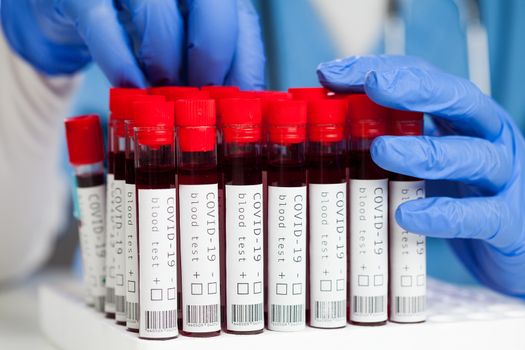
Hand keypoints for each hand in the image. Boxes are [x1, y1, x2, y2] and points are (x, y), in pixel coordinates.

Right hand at [0, 0, 264, 87]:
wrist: (73, 3)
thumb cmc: (137, 25)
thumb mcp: (181, 42)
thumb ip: (209, 65)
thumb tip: (239, 108)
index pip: (244, 23)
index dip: (246, 68)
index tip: (241, 108)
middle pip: (214, 8)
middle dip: (212, 58)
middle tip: (203, 97)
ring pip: (160, 16)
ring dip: (166, 66)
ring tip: (164, 98)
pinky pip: (103, 25)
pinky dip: (120, 62)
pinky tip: (130, 87)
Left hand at [318, 55, 524, 296]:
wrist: (515, 239)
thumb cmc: (462, 193)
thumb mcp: (430, 157)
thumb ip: (395, 138)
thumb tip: (332, 126)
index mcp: (463, 117)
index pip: (424, 79)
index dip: (381, 71)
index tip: (332, 73)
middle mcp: (487, 136)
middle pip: (458, 99)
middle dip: (415, 89)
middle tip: (374, 85)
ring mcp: (502, 176)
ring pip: (470, 155)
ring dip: (423, 151)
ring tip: (381, 150)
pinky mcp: (506, 220)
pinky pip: (477, 215)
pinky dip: (442, 215)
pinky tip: (406, 214)